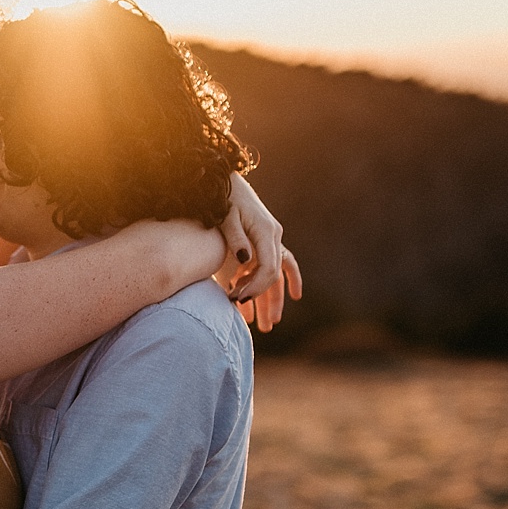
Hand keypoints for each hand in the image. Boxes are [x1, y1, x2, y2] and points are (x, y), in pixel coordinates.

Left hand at [216, 173, 302, 330]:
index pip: (268, 269)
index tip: (237, 301)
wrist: (221, 181)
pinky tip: (288, 298)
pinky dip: (283, 281)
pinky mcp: (262, 241)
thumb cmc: (219, 199)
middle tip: (261, 327)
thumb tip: (245, 259)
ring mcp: (270, 239)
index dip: (255, 288)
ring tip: (268, 325)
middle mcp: (273, 236)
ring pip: (277, 275)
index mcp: (265, 232)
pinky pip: (278, 265)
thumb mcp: (223, 217)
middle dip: (267, 302)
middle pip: (274, 276)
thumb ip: (234, 238)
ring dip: (273, 299)